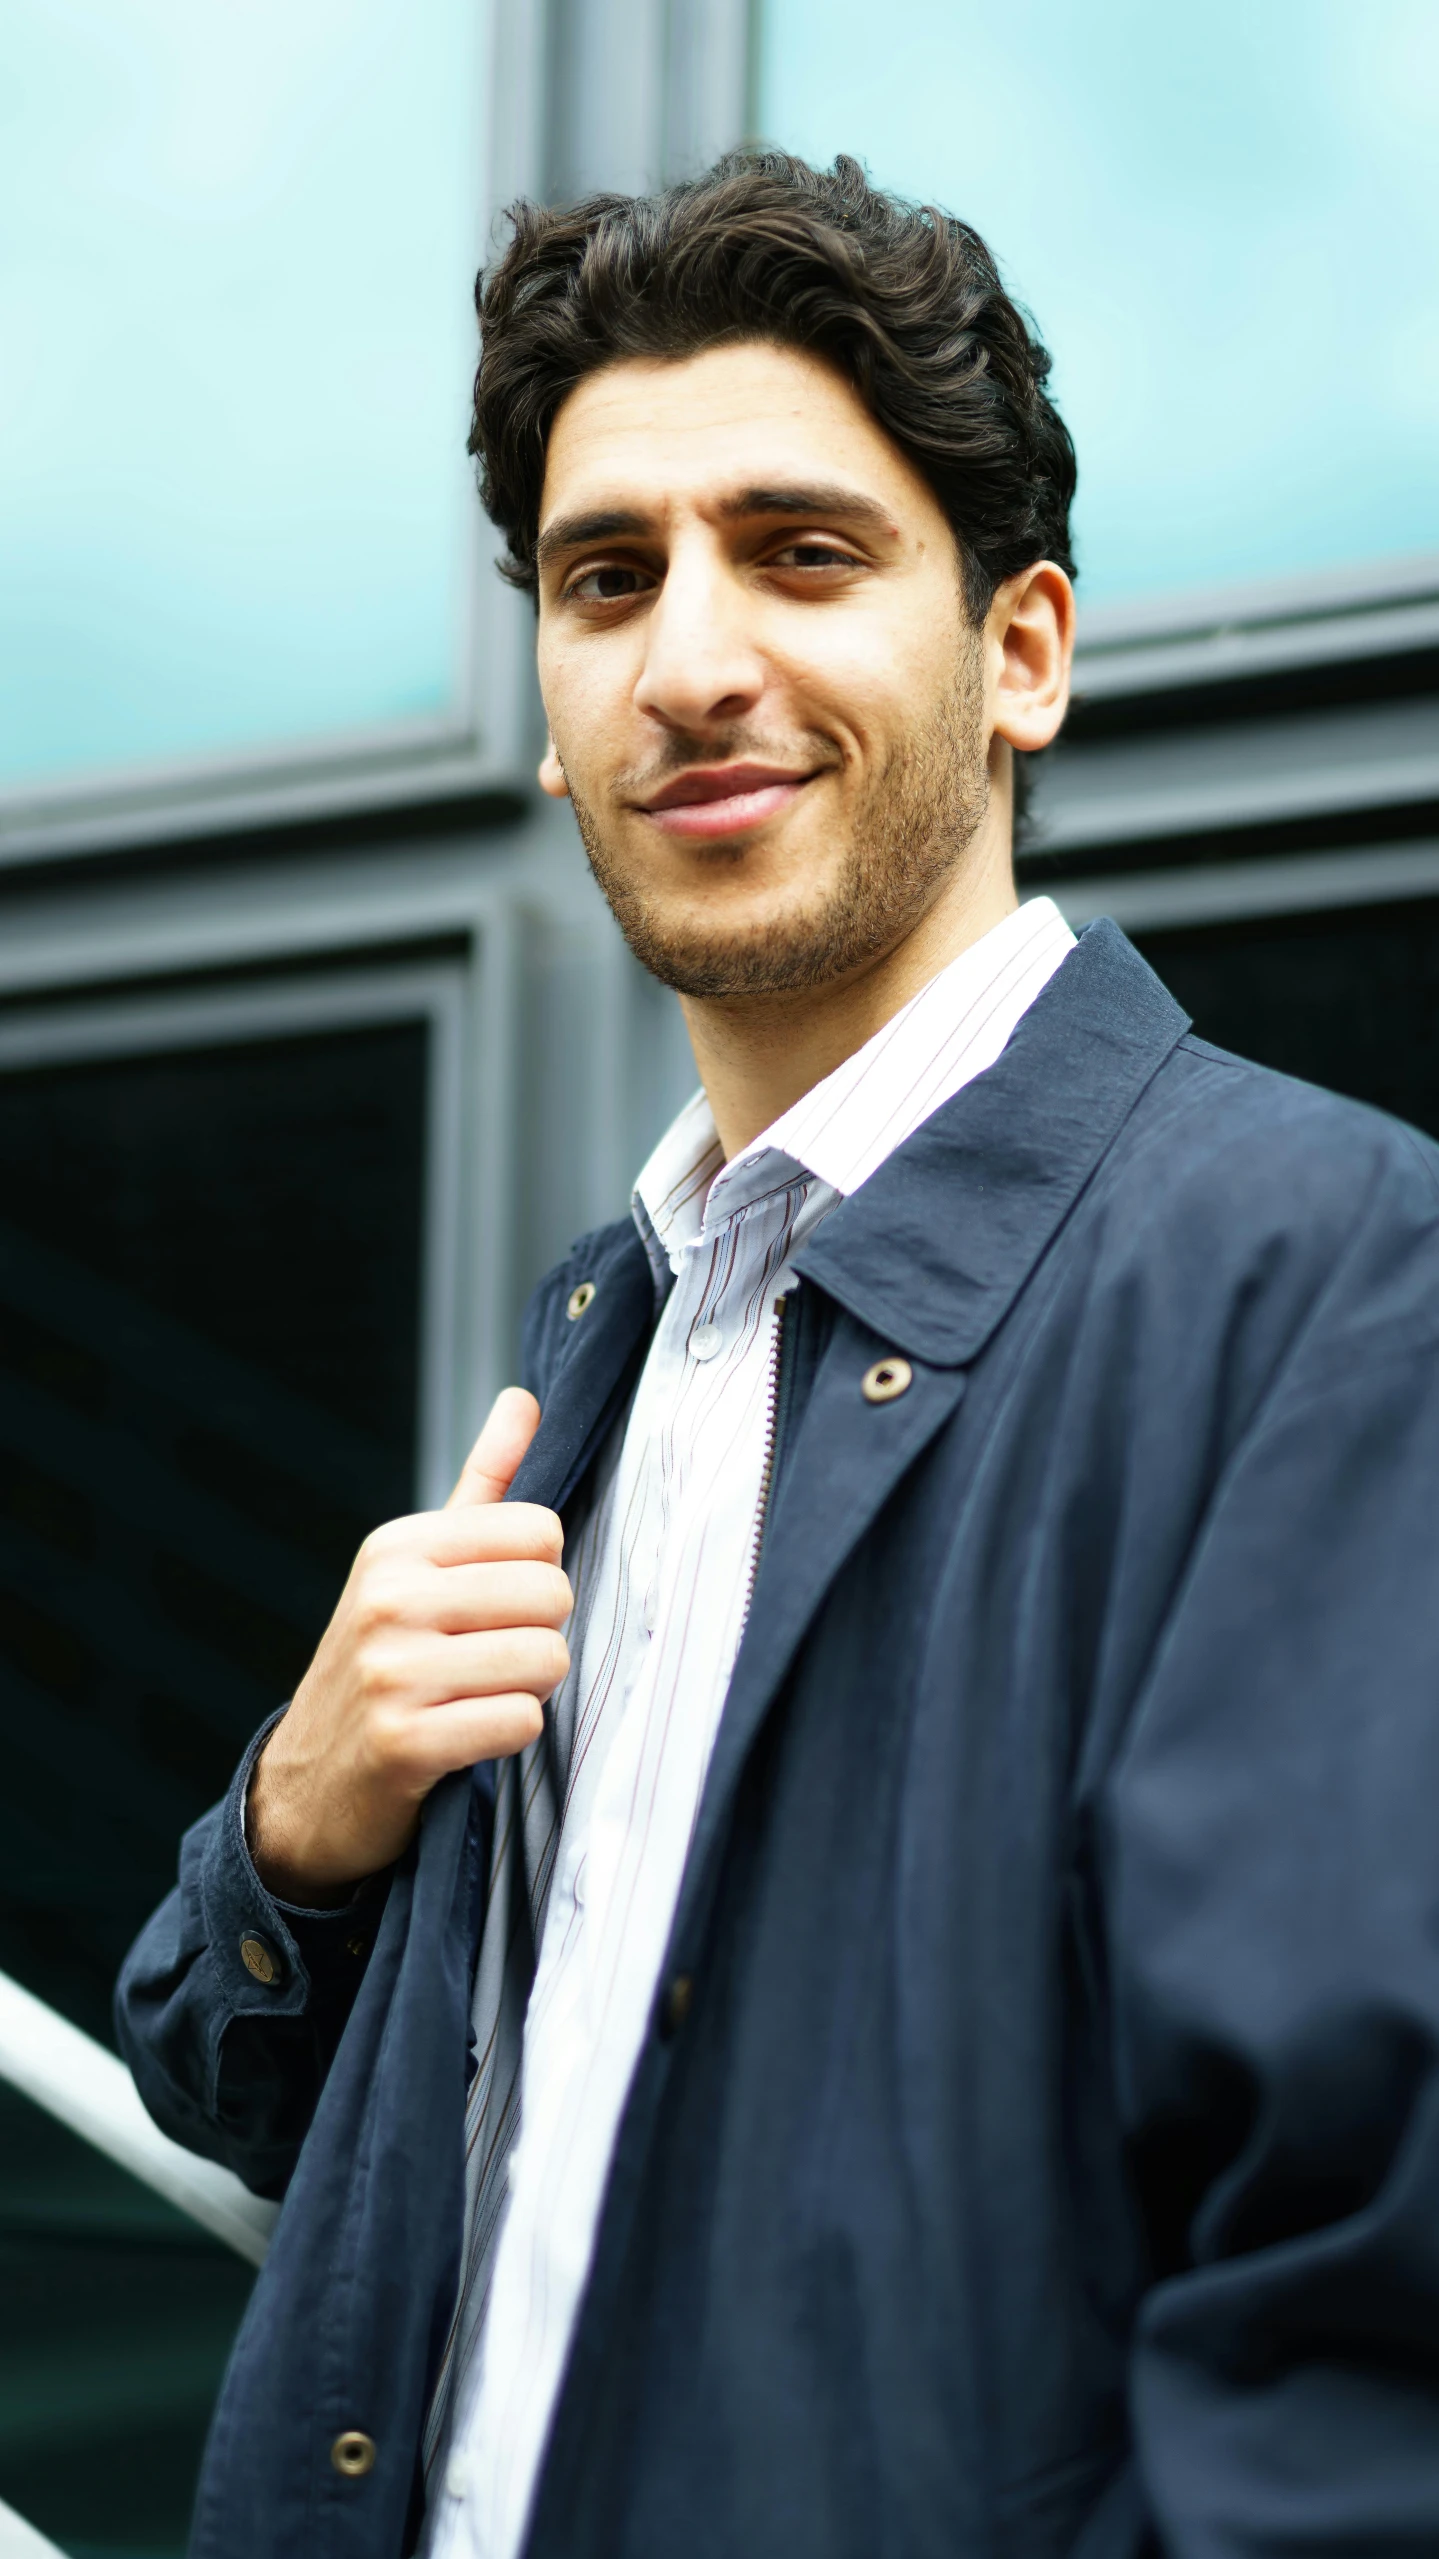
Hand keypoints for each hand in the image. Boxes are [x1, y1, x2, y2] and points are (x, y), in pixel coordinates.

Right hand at [247, 1388, 569, 1903]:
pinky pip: (521, 1722)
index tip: (497, 1606)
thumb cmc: (386, 1659)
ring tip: (480, 1696)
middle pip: (551, 1593)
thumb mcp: (417, 1564)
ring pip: (546, 1659)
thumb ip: (481, 1481)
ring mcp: (392, 1671)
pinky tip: (469, 1736)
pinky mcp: (404, 1742)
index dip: (539, 1575)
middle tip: (490, 1660)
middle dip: (540, 1634)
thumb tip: (525, 1398)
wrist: (310, 1782)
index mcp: (398, 1546)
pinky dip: (512, 1735)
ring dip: (531, 1689)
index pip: (540, 1530)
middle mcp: (389, 1598)